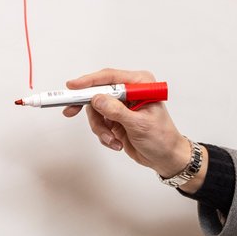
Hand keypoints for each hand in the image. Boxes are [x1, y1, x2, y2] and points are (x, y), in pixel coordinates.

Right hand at [63, 66, 198, 182]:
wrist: (165, 157)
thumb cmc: (161, 138)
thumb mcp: (139, 124)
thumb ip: (117, 111)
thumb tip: (97, 99)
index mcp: (140, 84)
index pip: (110, 78)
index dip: (89, 81)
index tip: (73, 86)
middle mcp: (129, 92)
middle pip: (98, 92)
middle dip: (89, 108)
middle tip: (70, 111)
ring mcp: (121, 106)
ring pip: (96, 110)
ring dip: (100, 128)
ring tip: (113, 139)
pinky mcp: (116, 118)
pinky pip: (99, 123)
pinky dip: (104, 134)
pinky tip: (116, 142)